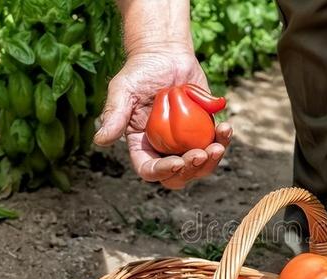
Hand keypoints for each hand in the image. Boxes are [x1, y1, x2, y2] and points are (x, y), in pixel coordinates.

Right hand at [93, 46, 231, 188]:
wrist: (166, 55)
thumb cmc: (141, 71)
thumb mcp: (123, 90)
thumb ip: (114, 115)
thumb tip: (100, 140)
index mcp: (142, 145)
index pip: (150, 170)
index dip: (163, 172)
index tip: (177, 162)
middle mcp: (164, 149)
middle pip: (178, 176)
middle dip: (191, 171)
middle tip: (201, 154)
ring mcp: (186, 142)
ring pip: (201, 165)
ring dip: (212, 161)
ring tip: (218, 145)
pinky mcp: (205, 130)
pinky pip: (216, 142)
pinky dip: (223, 139)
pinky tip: (226, 128)